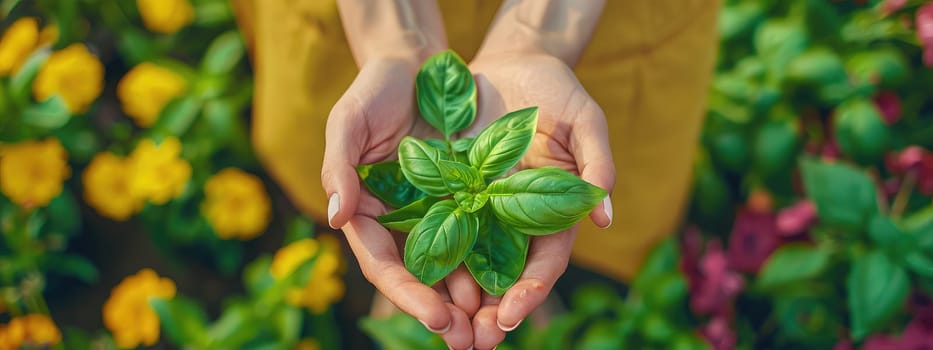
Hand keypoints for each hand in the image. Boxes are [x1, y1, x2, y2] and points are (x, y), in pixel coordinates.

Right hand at [322, 57, 474, 348]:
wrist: (415, 63)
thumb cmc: (374, 89)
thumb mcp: (348, 121)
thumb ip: (339, 167)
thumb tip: (338, 219)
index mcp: (368, 211)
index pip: (385, 264)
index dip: (408, 295)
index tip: (435, 318)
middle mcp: (402, 219)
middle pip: (421, 277)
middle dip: (444, 313)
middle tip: (471, 343)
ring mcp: (435, 210)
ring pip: (454, 265)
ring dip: (473, 301)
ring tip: (496, 329)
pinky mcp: (467, 195)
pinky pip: (481, 234)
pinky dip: (493, 263)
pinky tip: (513, 287)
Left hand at [458, 51, 614, 348]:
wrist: (511, 62)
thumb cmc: (556, 89)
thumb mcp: (584, 120)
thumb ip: (597, 163)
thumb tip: (603, 218)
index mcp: (553, 209)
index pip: (546, 260)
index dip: (531, 289)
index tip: (512, 316)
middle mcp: (516, 216)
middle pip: (506, 274)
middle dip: (492, 312)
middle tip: (474, 343)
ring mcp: (482, 206)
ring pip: (470, 262)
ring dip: (458, 299)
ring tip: (443, 329)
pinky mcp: (450, 190)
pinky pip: (437, 227)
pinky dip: (430, 258)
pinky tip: (414, 283)